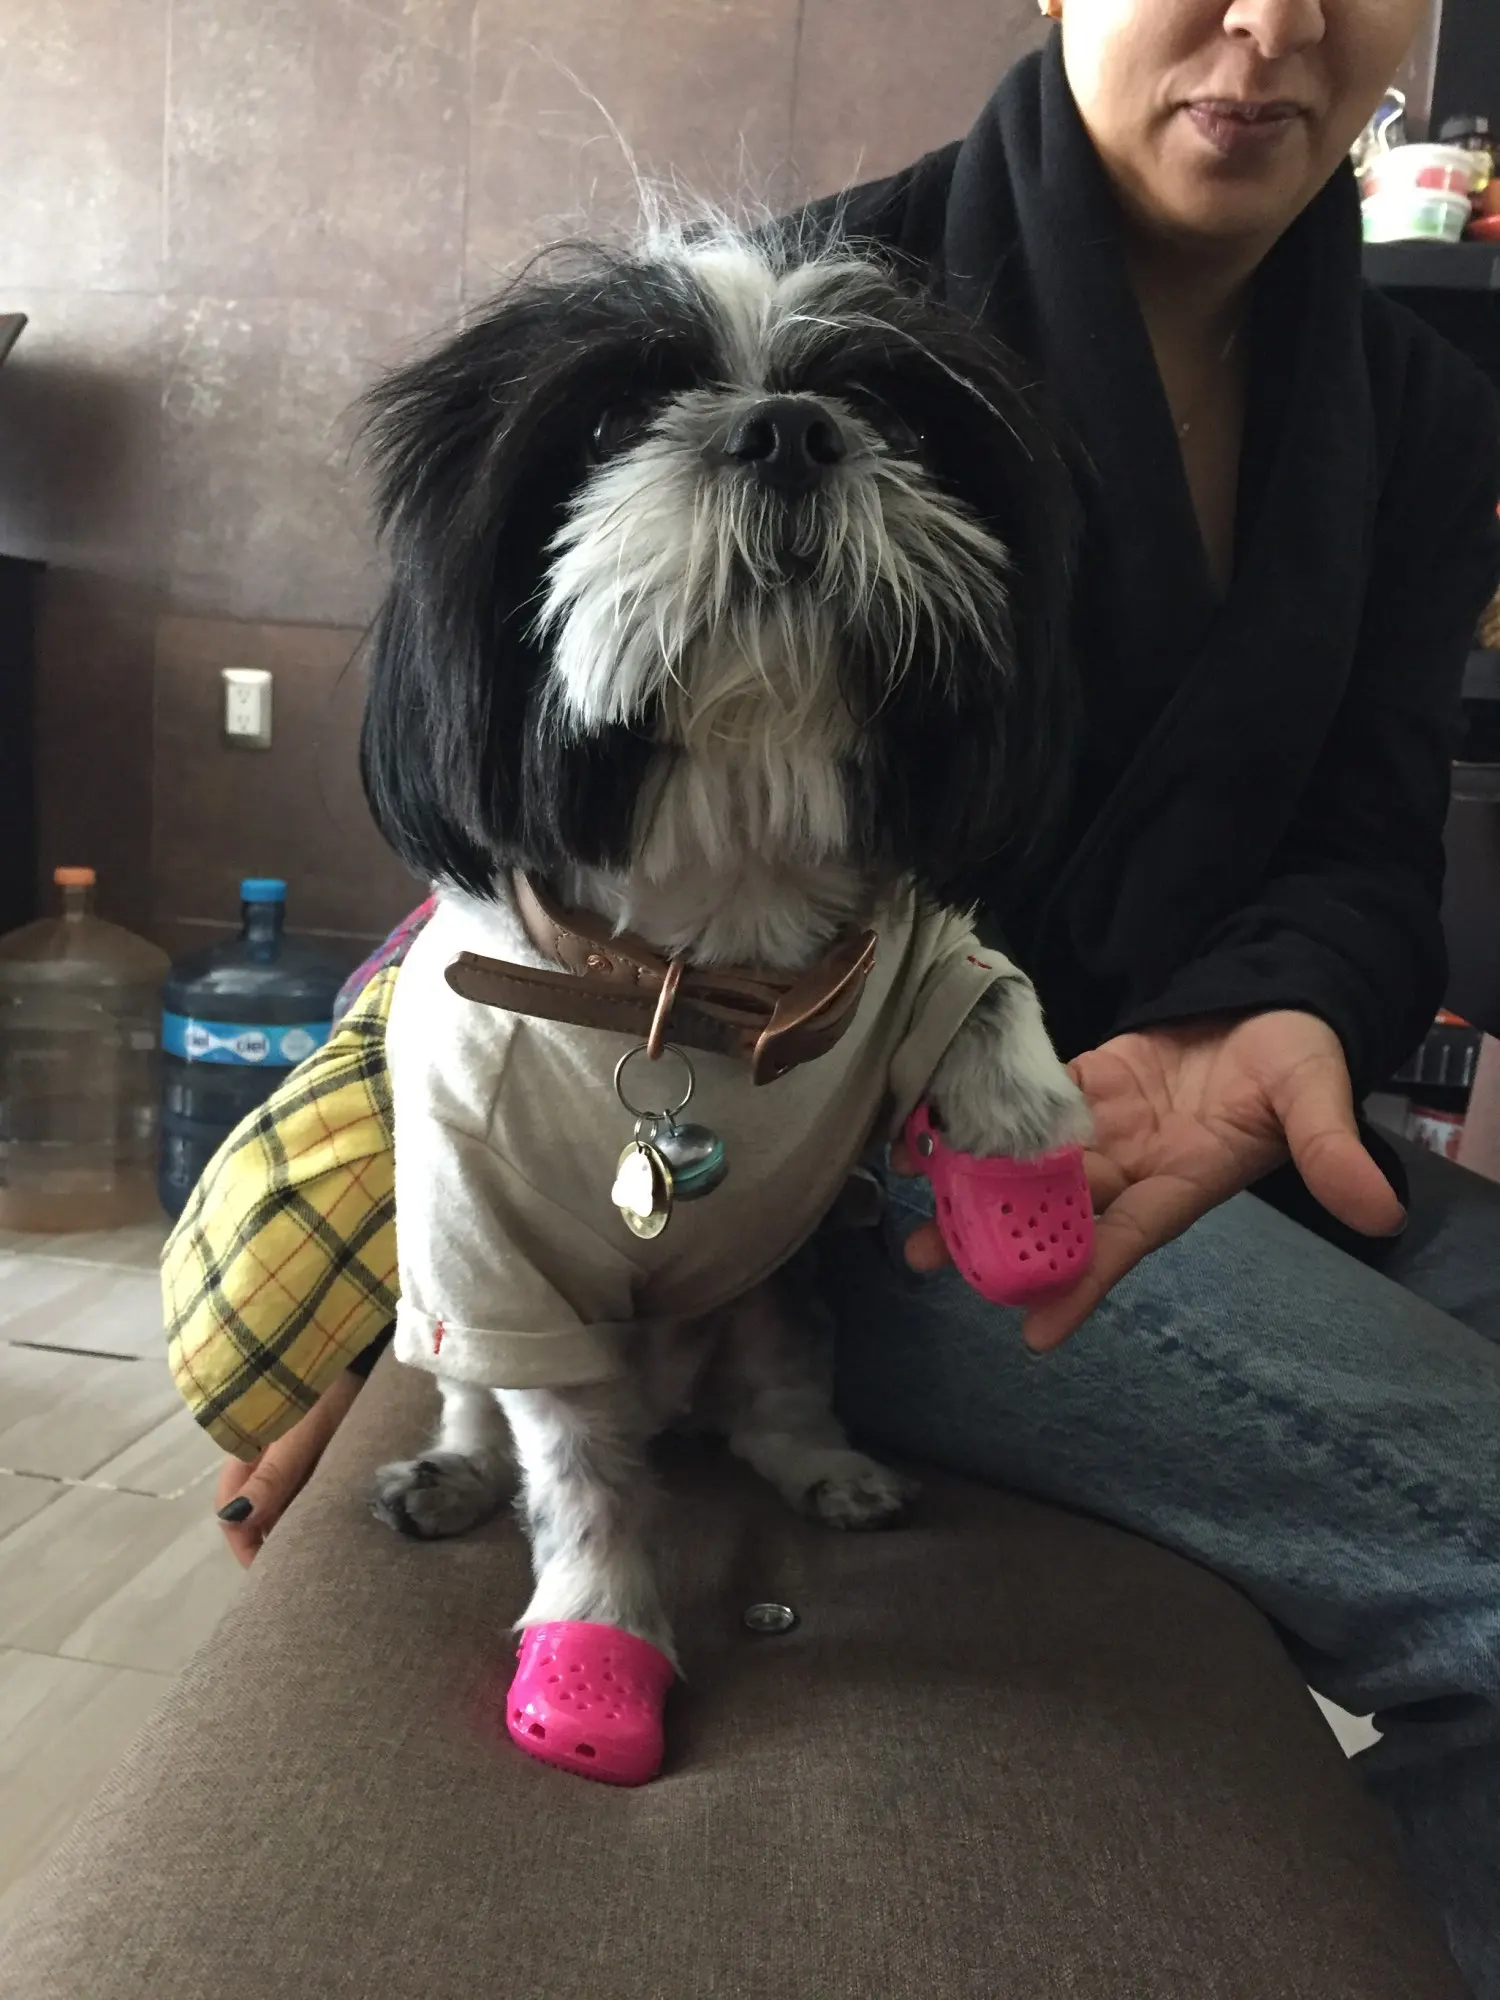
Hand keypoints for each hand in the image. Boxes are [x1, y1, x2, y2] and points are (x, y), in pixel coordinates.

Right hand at [214, 1367, 367, 1566]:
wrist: (357, 1350)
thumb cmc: (326, 1390)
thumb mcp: (301, 1435)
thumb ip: (273, 1476)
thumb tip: (234, 1520)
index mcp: (246, 1454)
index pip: (231, 1513)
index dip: (246, 1546)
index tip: (269, 1574)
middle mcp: (261, 1457)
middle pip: (256, 1512)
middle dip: (272, 1541)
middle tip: (300, 1567)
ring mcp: (286, 1453)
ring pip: (281, 1502)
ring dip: (295, 1523)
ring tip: (322, 1547)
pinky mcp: (312, 1448)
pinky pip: (304, 1486)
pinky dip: (313, 1503)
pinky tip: (334, 1516)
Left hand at [901, 1009, 1403, 1352]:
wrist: (1277, 992)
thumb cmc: (1300, 1049)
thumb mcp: (1316, 1094)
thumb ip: (1330, 1150)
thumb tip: (1380, 1211)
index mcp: (1185, 1181)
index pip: (1127, 1242)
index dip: (1082, 1283)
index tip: (1034, 1333)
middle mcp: (1136, 1166)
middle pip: (1058, 1214)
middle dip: (996, 1241)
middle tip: (926, 1261)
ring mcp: (1108, 1127)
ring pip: (1033, 1169)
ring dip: (976, 1191)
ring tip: (913, 1214)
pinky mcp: (1088, 1083)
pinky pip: (1031, 1109)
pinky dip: (986, 1122)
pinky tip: (937, 1136)